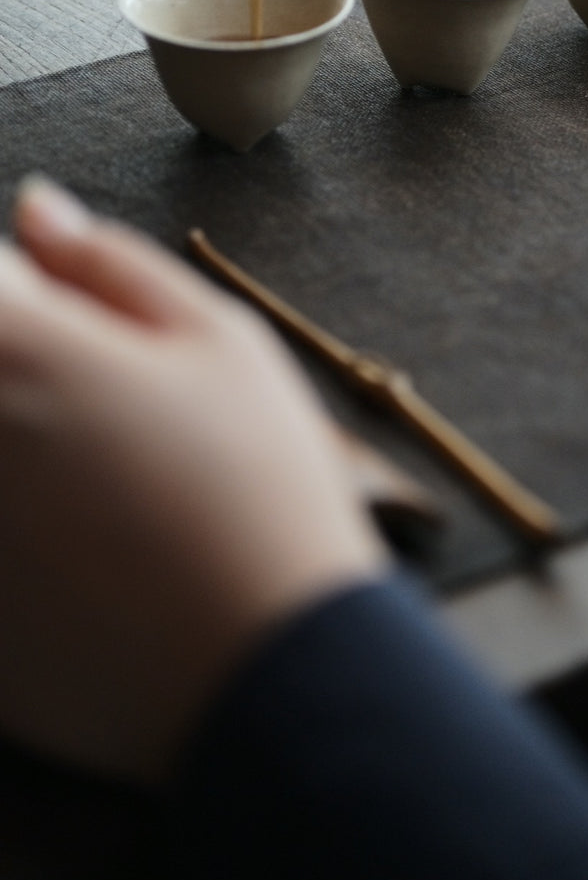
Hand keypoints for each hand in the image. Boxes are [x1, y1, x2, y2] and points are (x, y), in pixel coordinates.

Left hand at [0, 179, 385, 781]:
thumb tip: (36, 213)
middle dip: (29, 368)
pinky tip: (90, 560)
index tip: (72, 318)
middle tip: (99, 414)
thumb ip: (108, 263)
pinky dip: (27, 534)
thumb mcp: (221, 341)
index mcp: (8, 346)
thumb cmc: (261, 488)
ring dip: (30, 448)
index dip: (32, 286)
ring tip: (106, 492)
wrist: (270, 666)